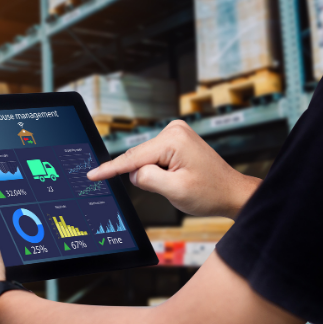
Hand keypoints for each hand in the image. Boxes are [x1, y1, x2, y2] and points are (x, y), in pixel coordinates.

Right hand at [87, 120, 259, 218]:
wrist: (231, 192)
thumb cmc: (209, 193)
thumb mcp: (175, 191)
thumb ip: (146, 179)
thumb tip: (133, 173)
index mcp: (173, 140)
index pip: (133, 158)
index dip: (110, 169)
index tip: (91, 175)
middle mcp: (173, 130)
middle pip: (139, 158)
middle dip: (145, 176)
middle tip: (170, 187)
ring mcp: (175, 133)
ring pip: (145, 160)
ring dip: (154, 175)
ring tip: (178, 182)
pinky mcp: (175, 140)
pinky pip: (153, 158)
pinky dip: (158, 171)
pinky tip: (176, 176)